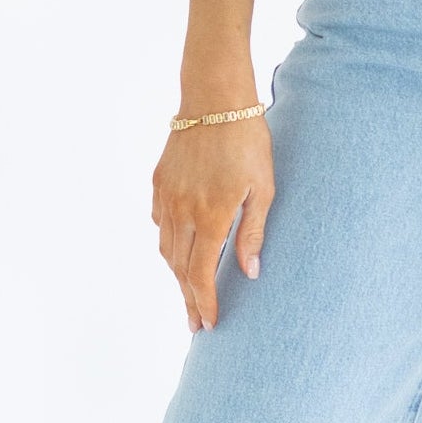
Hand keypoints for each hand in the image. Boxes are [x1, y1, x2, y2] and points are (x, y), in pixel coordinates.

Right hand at [152, 115, 274, 331]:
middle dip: (188, 299)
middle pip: (179, 269)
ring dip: (176, 275)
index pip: (201, 274)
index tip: (209, 325)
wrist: (214, 97)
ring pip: (166, 248)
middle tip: (195, 323)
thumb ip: (253, 233)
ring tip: (187, 293)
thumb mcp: (262, 188)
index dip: (204, 303)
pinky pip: (160, 222)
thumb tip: (250, 273)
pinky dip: (168, 242)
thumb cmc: (247, 140)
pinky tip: (177, 250)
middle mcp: (182, 211)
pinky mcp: (159, 181)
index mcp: (210, 216)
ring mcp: (166, 196)